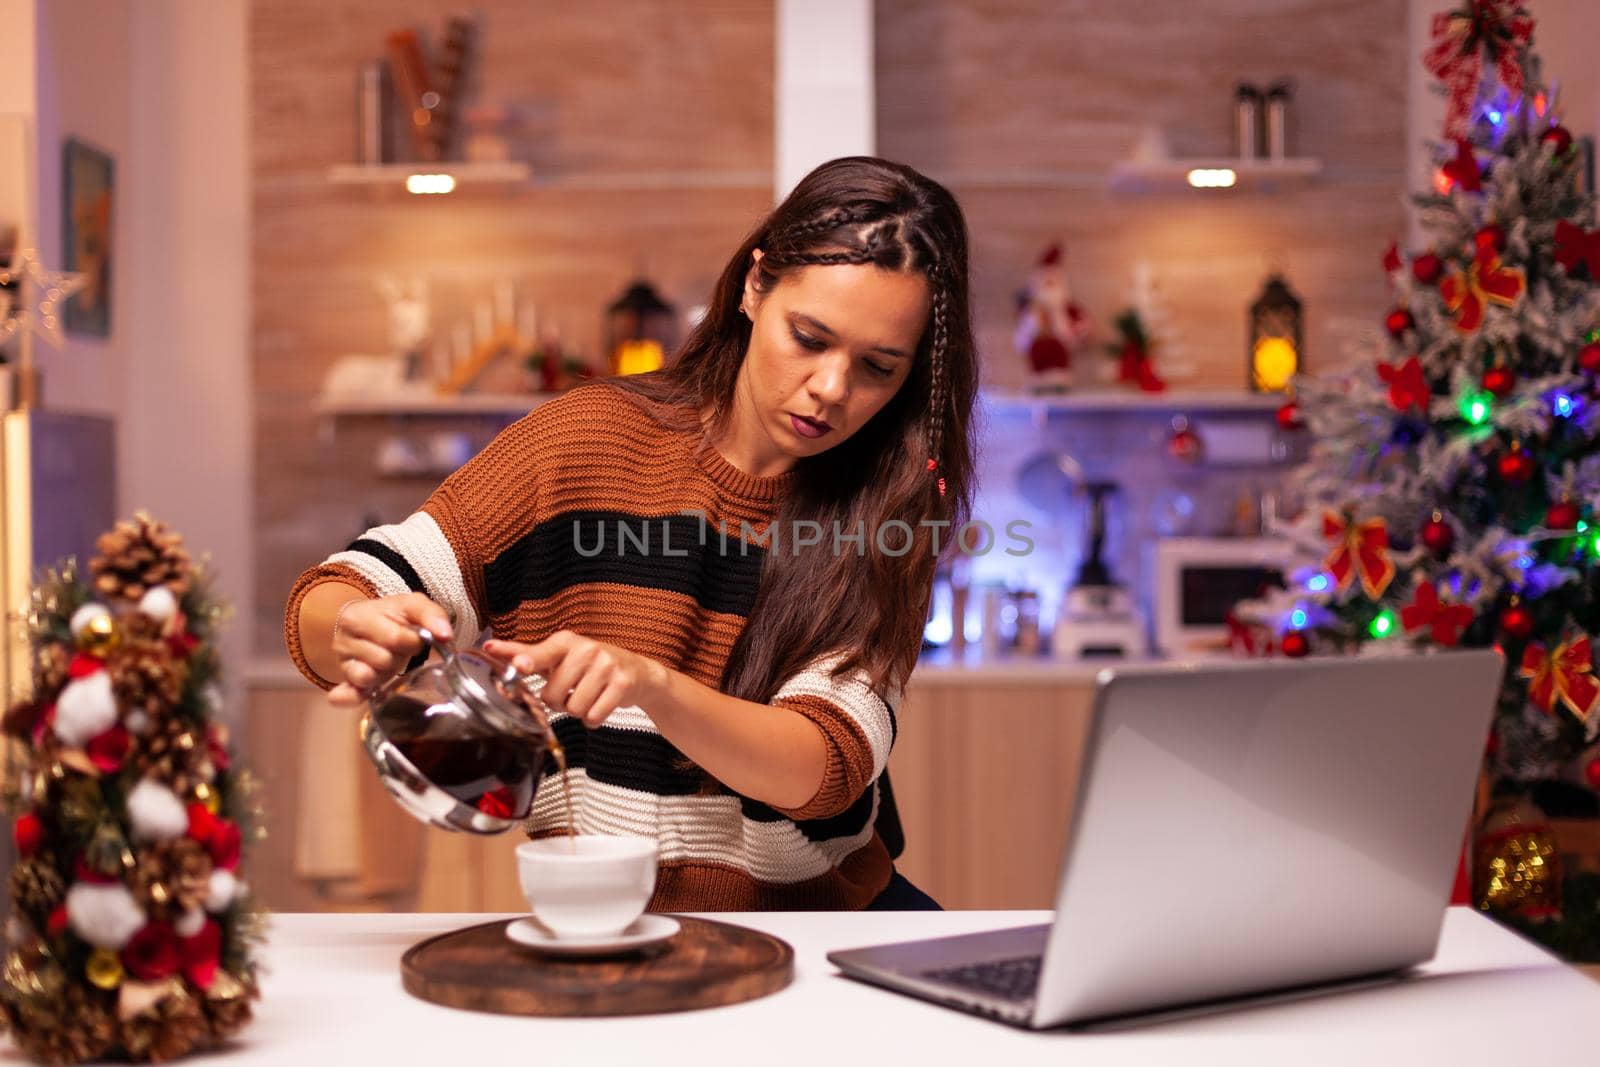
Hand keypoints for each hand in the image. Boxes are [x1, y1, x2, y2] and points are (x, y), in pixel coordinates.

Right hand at [327, 593, 451, 708]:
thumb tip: (445, 635)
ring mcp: (342, 663)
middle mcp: (343, 640)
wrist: (367, 621)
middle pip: (384, 660)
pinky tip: (366, 692)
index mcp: (357, 616)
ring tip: (387, 659)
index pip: (396, 638)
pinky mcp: (346, 682)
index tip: (413, 635)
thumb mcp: (412, 605)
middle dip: (399, 656)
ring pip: (370, 678)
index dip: (413, 640)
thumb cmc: (391, 614)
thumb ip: (432, 615)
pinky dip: (356, 696)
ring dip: (386, 672)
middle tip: (399, 648)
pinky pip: (349, 695)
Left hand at [483, 631, 667, 728]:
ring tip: (588, 696)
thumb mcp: (560, 656)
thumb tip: (491, 649)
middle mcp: (586, 649)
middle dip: (559, 701)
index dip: (527, 660)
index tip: (518, 664)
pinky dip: (593, 719)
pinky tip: (600, 704)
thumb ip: (527, 655)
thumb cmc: (590, 666)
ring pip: (574, 708)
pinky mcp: (622, 683)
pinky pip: (594, 716)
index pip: (541, 653)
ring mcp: (606, 665)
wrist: (637, 672)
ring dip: (577, 710)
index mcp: (565, 642)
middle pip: (552, 695)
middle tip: (571, 690)